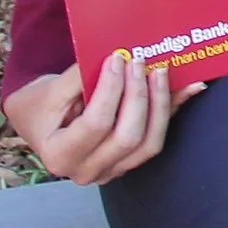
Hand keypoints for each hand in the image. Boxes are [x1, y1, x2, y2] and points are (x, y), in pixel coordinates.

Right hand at [2, 54, 203, 185]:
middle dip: (140, 95)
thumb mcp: (50, 91)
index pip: (96, 124)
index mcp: (60, 156)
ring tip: (162, 71)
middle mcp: (86, 171)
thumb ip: (80, 76)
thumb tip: (119, 57)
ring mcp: (111, 170)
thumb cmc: (40, 106)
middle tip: (141, 62)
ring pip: (150, 143)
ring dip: (161, 104)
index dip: (112, 90)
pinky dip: (173, 111)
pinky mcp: (129, 162)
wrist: (38, 122)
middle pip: (129, 137)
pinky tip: (189, 87)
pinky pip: (156, 138)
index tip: (119, 58)